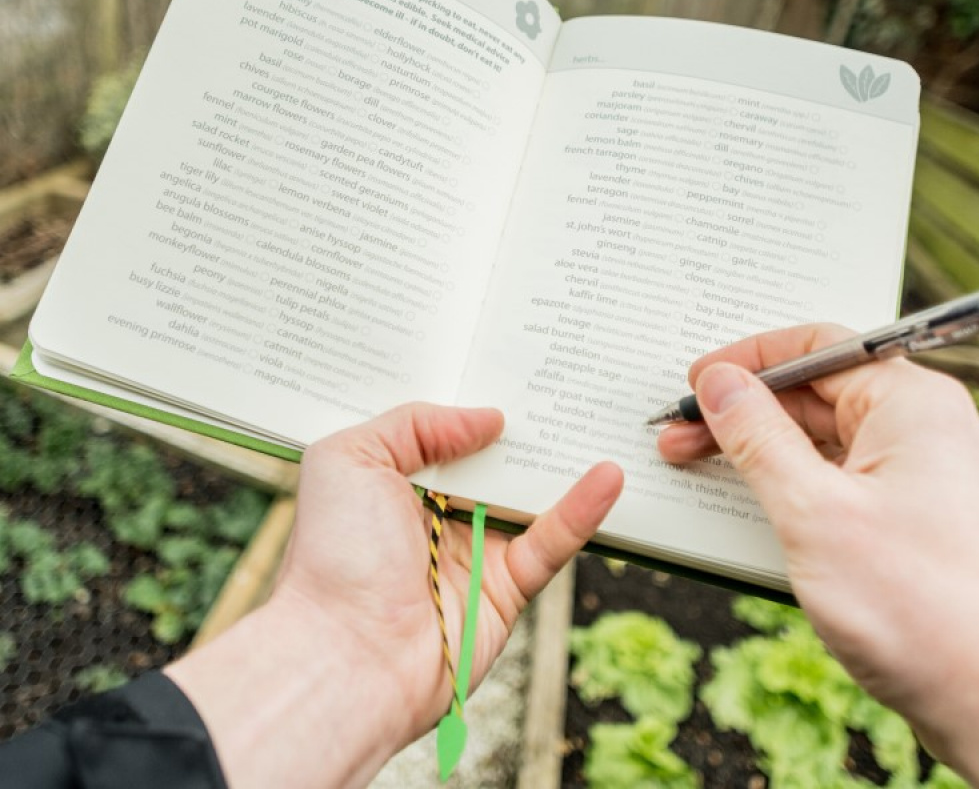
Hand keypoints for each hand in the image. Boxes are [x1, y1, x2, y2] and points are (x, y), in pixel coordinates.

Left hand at [167, 404, 622, 788]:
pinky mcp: (507, 588)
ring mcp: (474, 550)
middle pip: (493, 460)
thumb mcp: (351, 458)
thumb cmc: (334, 553)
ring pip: (528, 496)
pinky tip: (606, 475)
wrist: (344, 656)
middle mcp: (437, 514)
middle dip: (526, 424)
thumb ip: (416, 423)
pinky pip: (550, 542)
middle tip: (566, 377)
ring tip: (597, 415)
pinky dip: (582, 511)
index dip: (472, 401)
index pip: (443, 432)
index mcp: (396, 483)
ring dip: (563, 461)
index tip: (509, 360)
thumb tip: (488, 418)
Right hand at [657, 324, 978, 787]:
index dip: (746, 360)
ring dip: (756, 450)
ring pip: (819, 438)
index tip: (696, 382)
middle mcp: (918, 429)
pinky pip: (834, 479)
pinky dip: (785, 484)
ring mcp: (915, 475)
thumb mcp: (812, 511)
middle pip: (812, 393)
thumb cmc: (922, 611)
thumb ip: (757, 436)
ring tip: (700, 467)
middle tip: (680, 436)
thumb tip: (719, 383)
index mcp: (908, 404)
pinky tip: (747, 501)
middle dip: (740, 412)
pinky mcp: (906, 519)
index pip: (815, 347)